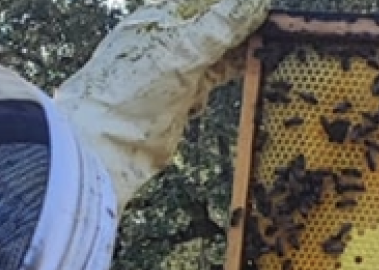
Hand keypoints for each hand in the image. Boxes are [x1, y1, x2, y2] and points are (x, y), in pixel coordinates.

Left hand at [54, 0, 270, 202]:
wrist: (103, 145)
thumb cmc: (122, 92)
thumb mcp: (178, 52)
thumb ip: (217, 28)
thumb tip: (253, 2)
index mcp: (161, 19)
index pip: (207, 2)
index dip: (237, 5)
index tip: (265, 6)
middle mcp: (169, 41)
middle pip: (217, 24)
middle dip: (245, 24)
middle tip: (275, 27)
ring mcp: (176, 70)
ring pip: (220, 51)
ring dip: (244, 49)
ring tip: (271, 46)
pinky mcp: (183, 98)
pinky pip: (216, 78)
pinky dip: (235, 74)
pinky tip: (250, 71)